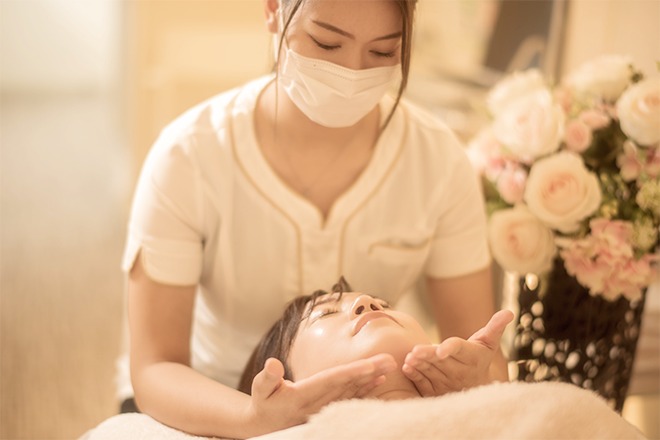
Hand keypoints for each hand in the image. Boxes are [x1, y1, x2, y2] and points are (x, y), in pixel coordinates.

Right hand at [247, 353, 396, 433]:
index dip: (351, 373)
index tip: (370, 365)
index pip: (330, 382)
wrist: (265, 426)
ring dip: (372, 379)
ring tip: (389, 367)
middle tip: (390, 360)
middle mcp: (317, 406)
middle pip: (347, 386)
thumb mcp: (261, 389)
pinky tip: (379, 381)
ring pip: (352, 392)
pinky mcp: (329, 412)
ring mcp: (325, 411)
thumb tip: (272, 363)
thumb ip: (268, 377)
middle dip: (369, 373)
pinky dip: (365, 391)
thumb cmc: (265, 402)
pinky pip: (350, 400)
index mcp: (301, 398)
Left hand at [402, 309, 513, 396]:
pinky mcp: (437, 392)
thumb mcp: (488, 343)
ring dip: (419, 366)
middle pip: (442, 362)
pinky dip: (415, 376)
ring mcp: (448, 384)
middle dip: (428, 356)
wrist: (476, 387)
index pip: (460, 350)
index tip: (440, 350)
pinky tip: (407, 368)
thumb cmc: (479, 358)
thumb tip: (509, 312)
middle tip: (415, 351)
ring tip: (409, 358)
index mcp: (472, 357)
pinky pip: (425, 384)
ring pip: (431, 373)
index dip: (450, 349)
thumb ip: (495, 327)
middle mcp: (460, 373)